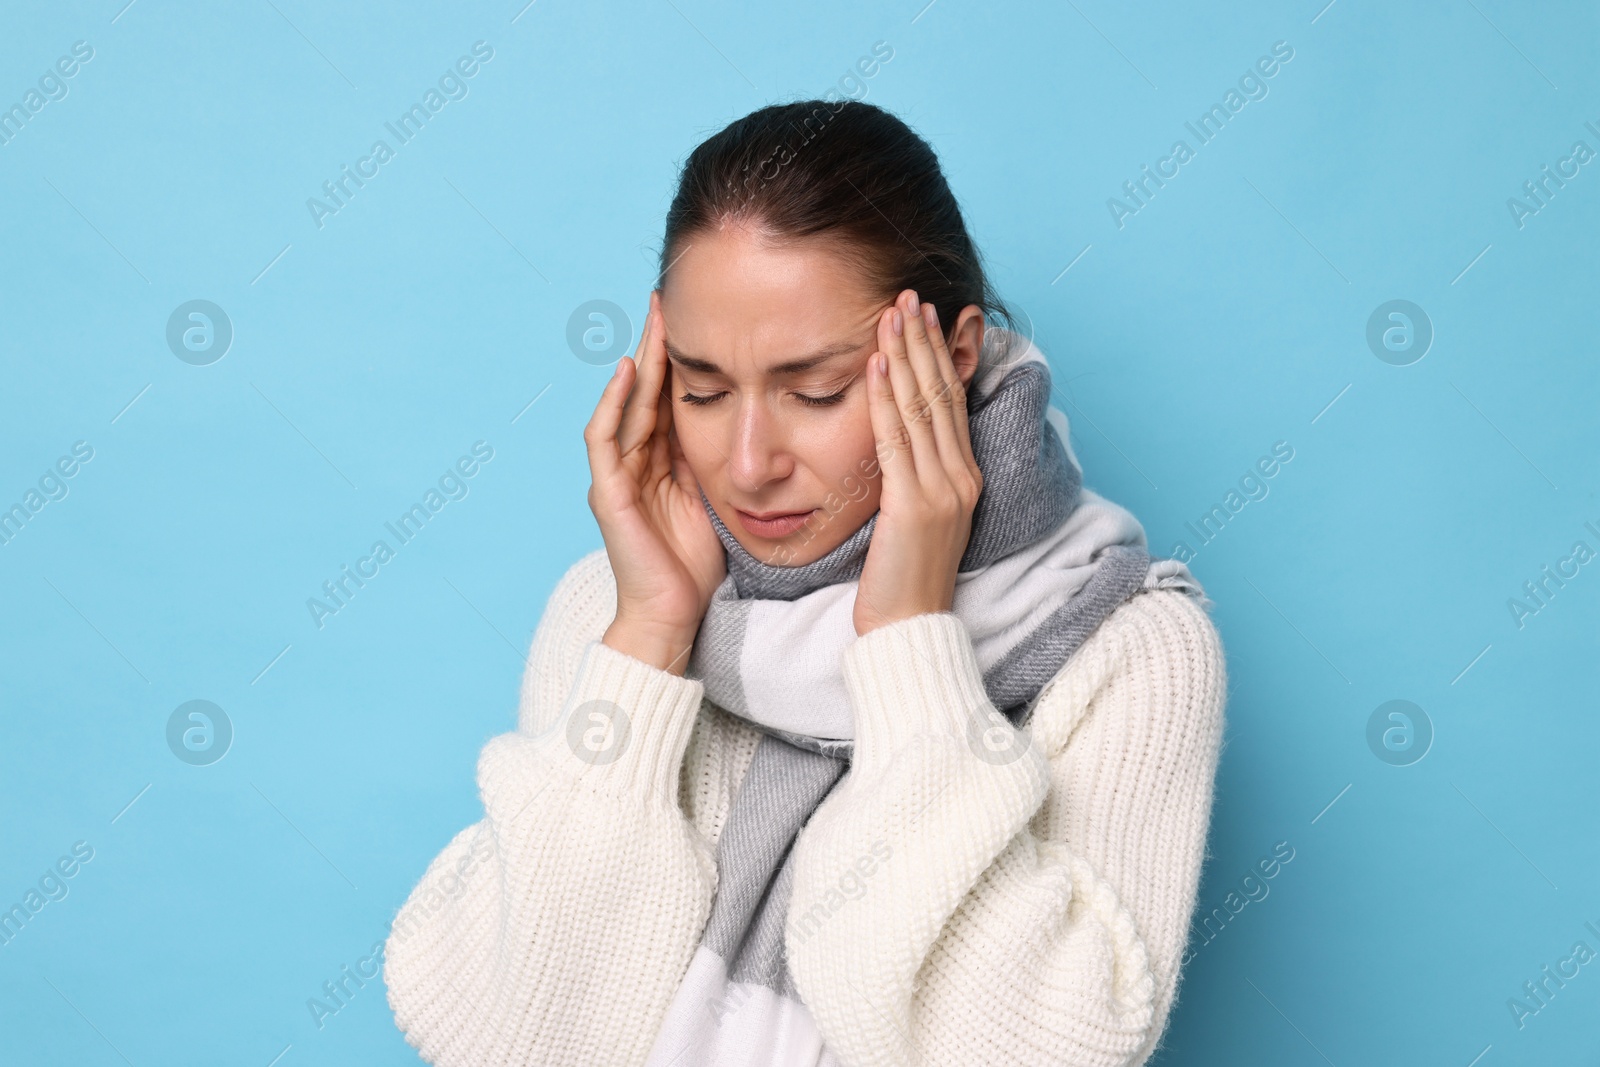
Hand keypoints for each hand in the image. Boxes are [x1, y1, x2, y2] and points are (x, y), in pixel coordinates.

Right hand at [584, 290, 725, 673]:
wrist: (671, 618)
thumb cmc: (697, 567)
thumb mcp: (719, 498)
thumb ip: (723, 461)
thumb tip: (762, 424)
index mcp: (661, 463)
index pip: (668, 398)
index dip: (680, 358)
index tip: (700, 318)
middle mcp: (633, 463)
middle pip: (643, 391)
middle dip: (655, 345)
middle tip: (668, 298)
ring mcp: (615, 477)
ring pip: (623, 404)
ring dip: (637, 360)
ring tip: (652, 320)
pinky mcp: (607, 494)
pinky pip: (605, 439)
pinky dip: (616, 404)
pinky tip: (631, 373)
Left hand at [853, 290, 982, 636]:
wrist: (910, 629)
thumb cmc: (904, 580)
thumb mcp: (917, 520)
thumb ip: (913, 478)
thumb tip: (897, 444)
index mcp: (964, 478)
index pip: (951, 403)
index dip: (937, 357)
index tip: (923, 318)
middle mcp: (960, 477)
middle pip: (941, 394)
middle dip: (924, 341)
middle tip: (910, 296)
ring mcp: (941, 490)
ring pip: (921, 407)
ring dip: (904, 356)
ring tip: (892, 313)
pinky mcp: (914, 505)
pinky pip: (896, 440)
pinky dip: (883, 397)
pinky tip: (872, 364)